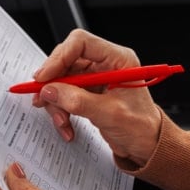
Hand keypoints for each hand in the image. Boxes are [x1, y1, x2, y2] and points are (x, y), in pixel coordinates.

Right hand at [33, 29, 161, 167]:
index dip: (59, 57)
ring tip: (61, 120)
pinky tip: (66, 124)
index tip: (44, 77)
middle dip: (53, 83)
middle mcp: (105, 64)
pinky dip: (60, 110)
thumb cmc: (141, 127)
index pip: (81, 43)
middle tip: (42, 98)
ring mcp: (95, 77)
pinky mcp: (87, 91)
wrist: (147, 145)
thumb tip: (50, 91)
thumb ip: (78, 101)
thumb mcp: (110, 114)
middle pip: (67, 61)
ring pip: (61, 79)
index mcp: (117, 59)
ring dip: (55, 101)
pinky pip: (63, 94)